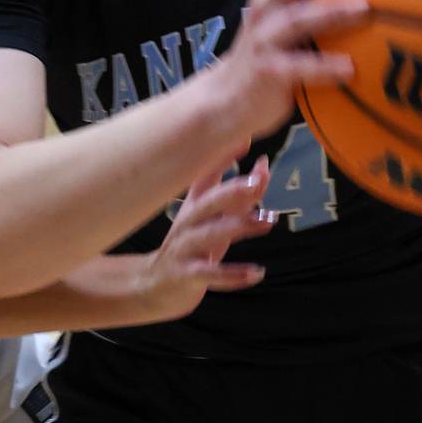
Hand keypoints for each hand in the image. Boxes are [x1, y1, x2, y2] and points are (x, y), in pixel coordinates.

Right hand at [139, 158, 275, 321]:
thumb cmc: (190, 245)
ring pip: (208, 234)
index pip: (207, 175)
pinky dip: (233, 275)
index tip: (245, 137)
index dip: (224, 157)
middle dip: (232, 190)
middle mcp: (188, 222)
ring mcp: (184, 248)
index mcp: (195, 205)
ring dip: (238, 226)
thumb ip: (238, 193)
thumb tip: (263, 165)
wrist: (154, 285)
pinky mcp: (185, 275)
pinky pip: (209, 274)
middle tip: (258, 181)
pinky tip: (257, 273)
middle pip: (208, 202)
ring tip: (267, 222)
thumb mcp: (212, 218)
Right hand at [209, 0, 369, 144]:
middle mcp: (266, 5)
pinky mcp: (267, 72)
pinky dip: (324, 66)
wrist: (225, 100)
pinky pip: (298, 68)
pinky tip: (350, 68)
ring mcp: (264, 38)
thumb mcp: (291, 19)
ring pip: (298, 17)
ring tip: (363, 4)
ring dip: (331, 9)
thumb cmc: (272, 54)